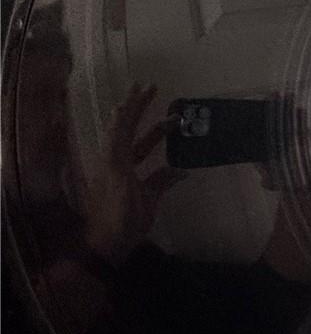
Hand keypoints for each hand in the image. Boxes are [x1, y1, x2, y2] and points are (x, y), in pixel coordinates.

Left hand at [81, 83, 183, 265]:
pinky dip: (162, 163)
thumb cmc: (119, 219)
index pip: (124, 126)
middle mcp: (116, 163)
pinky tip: (179, 164)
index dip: (133, 107)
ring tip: (172, 120)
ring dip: (153, 133)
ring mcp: (123, 176)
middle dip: (139, 110)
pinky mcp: (131, 189)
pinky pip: (148, 168)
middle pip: (128, 130)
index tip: (145, 87)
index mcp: (115, 161)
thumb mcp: (136, 195)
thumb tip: (180, 170)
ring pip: (138, 147)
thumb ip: (156, 179)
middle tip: (152, 89)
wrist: (106, 246)